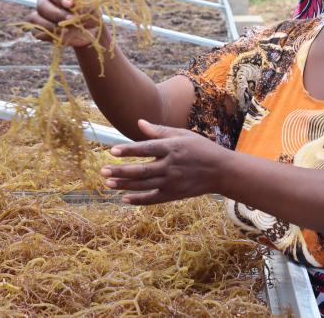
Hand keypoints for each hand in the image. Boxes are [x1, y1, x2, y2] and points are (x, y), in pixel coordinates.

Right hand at [28, 0, 98, 46]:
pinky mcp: (39, 28)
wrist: (88, 29)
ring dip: (50, 26)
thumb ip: (84, 5)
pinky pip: (36, 32)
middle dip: (57, 14)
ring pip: (35, 18)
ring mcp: (40, 14)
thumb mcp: (91, 7)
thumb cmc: (89, 12)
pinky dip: (47, 35)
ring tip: (66, 31)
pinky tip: (60, 36)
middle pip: (42, 5)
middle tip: (71, 19)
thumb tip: (75, 9)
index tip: (70, 4)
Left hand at [100, 119, 227, 204]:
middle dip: (120, 171)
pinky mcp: (174, 194)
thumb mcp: (182, 134)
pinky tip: (124, 199)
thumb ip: (159, 131)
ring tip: (108, 183)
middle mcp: (170, 166)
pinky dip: (138, 200)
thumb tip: (139, 123)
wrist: (221, 171)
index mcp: (172, 148)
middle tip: (102, 171)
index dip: (129, 150)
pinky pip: (153, 199)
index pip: (146, 149)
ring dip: (124, 185)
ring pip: (144, 185)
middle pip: (141, 170)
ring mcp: (172, 182)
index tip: (112, 151)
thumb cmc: (201, 148)